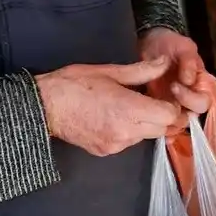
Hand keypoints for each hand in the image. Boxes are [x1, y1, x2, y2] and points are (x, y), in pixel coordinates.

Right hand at [35, 58, 181, 155]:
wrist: (44, 107)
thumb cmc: (74, 84)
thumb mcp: (110, 71)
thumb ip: (142, 71)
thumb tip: (165, 63)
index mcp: (129, 109)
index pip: (169, 116)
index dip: (172, 106)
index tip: (165, 96)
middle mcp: (126, 131)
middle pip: (162, 129)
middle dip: (162, 116)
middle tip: (152, 101)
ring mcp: (116, 144)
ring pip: (146, 137)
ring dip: (146, 125)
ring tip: (131, 107)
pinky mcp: (106, 152)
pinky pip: (129, 143)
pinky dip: (130, 132)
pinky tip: (116, 118)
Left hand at [139, 28, 209, 115]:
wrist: (153, 43)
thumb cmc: (171, 44)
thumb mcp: (183, 47)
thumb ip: (189, 61)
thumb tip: (189, 81)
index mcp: (202, 84)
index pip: (204, 101)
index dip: (191, 98)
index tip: (174, 86)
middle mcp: (192, 97)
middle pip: (192, 115)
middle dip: (179, 111)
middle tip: (162, 98)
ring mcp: (177, 103)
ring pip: (178, 121)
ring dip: (168, 121)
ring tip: (153, 110)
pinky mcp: (162, 106)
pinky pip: (164, 121)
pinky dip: (159, 125)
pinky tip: (149, 119)